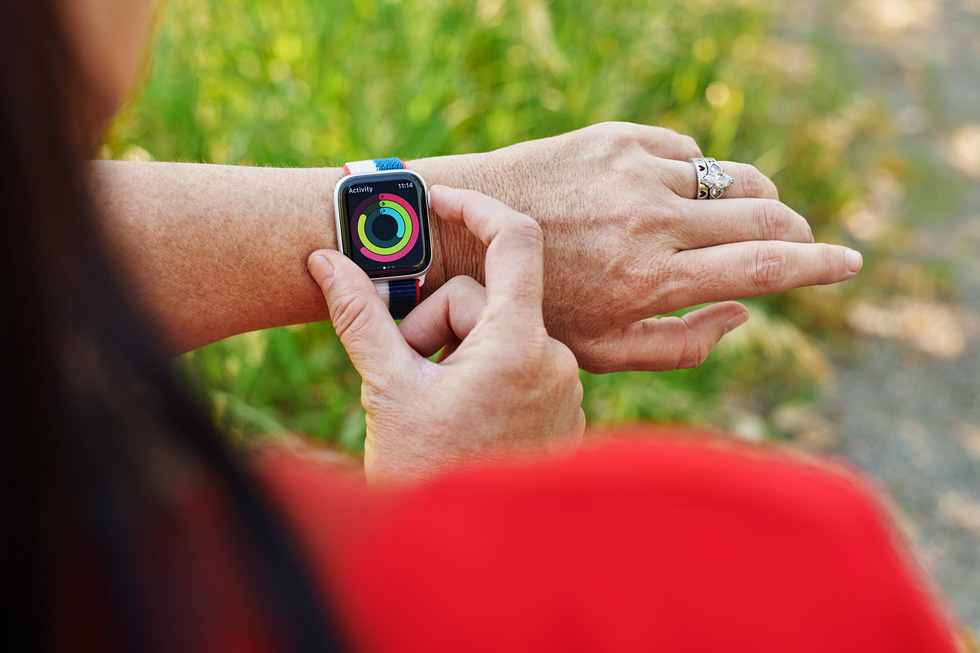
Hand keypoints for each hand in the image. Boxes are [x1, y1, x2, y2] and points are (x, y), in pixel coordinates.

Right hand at [307, 187, 584, 485]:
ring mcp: (561, 388)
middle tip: (404, 364)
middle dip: (435, 320)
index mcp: (519, 344)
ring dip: (454, 350)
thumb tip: (326, 262)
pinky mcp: (559, 410)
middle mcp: (554, 360)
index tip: (438, 200)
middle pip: (485, 298)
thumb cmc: (428, 474)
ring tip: (429, 399)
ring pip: (499, 332)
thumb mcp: (388, 388)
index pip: (515, 240)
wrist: (465, 555)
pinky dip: (479, 371)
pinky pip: (516, 363)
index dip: (474, 208)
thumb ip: (360, 316)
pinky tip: (456, 411)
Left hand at [411, 122, 861, 372]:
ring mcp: (634, 172)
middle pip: (764, 214)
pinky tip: (668, 196)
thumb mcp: (599, 350)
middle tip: (795, 241)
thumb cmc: (531, 303)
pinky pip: (687, 152)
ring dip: (750, 202)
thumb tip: (743, 309)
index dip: (821, 265)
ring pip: (733, 178)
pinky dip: (694, 177)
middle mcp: (650, 222)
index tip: (850, 262)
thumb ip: (680, 344)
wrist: (458, 233)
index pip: (766, 265)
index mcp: (649, 282)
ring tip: (736, 221)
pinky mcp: (615, 137)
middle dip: (794, 230)